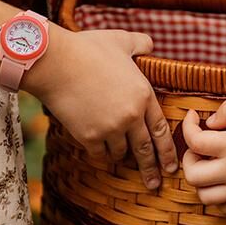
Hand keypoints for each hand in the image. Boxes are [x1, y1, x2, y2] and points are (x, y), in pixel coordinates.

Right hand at [31, 26, 176, 188]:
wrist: (55, 62)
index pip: (161, 129)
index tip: (170, 166)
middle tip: (155, 184)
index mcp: (143, 94)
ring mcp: (111, 128)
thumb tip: (150, 44)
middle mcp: (131, 116)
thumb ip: (140, 44)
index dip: (167, 150)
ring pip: (121, 152)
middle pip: (145, 149)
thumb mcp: (120, 40)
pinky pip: (99, 153)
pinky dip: (100, 153)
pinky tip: (98, 151)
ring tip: (120, 157)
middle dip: (151, 170)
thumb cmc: (87, 48)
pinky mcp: (89, 136)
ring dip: (120, 155)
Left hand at [181, 100, 225, 214]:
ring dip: (200, 181)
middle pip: (192, 175)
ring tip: (210, 166)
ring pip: (205, 197)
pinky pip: (225, 208)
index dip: (187, 126)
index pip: (194, 141)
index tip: (194, 118)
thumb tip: (210, 122)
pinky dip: (217, 198)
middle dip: (188, 158)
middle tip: (199, 147)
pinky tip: (224, 183)